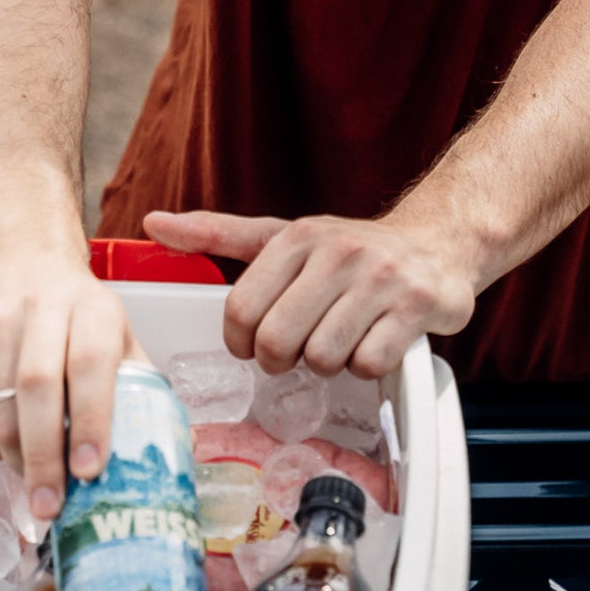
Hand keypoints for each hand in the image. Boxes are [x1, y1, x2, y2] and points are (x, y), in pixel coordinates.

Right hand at [0, 243, 146, 521]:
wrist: (17, 257)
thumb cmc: (77, 311)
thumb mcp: (116, 333)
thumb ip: (137, 385)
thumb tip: (175, 449)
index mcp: (92, 307)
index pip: (89, 363)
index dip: (90, 419)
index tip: (90, 470)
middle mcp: (40, 309)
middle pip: (37, 389)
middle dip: (45, 457)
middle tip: (53, 506)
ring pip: (0, 410)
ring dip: (19, 460)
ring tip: (39, 484)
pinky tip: (12, 447)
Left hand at [144, 209, 475, 378]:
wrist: (436, 242)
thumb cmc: (348, 250)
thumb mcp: (282, 237)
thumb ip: (216, 233)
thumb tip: (152, 222)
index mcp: (298, 237)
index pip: (241, 310)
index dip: (243, 342)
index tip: (257, 342)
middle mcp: (338, 252)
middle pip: (279, 341)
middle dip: (283, 359)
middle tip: (298, 349)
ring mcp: (380, 279)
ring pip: (324, 357)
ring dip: (329, 363)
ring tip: (341, 340)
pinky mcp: (416, 305)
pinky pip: (370, 364)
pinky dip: (367, 368)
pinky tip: (373, 344)